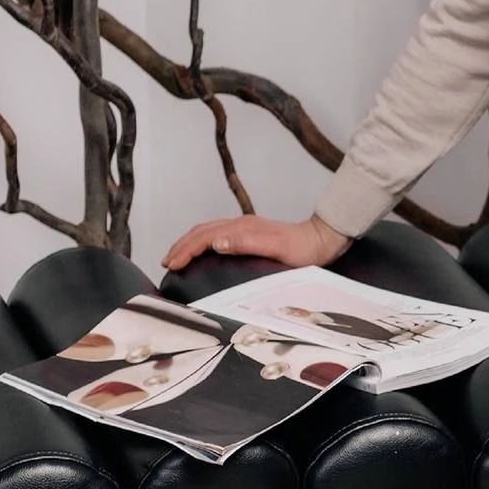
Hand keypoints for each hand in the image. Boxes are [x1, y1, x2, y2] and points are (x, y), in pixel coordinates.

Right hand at [161, 212, 350, 273]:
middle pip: (201, 231)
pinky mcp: (250, 232)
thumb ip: (246, 244)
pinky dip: (201, 241)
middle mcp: (241, 224)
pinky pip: (217, 233)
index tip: (172, 264)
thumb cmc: (303, 249)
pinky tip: (201, 251)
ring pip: (207, 230)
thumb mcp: (276, 248)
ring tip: (175, 256)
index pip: (205, 237)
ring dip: (188, 242)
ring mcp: (245, 227)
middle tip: (166, 262)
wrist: (322, 239)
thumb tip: (216, 242)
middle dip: (180, 246)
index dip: (186, 250)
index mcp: (243, 228)